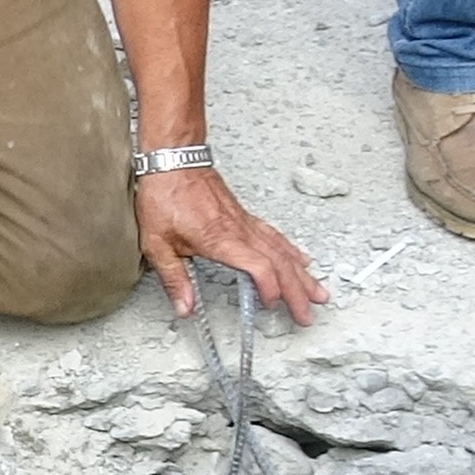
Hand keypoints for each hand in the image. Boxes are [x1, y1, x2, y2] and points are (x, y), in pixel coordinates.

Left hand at [135, 165, 322, 326]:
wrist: (173, 161)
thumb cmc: (165, 196)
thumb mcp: (157, 244)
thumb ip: (174, 278)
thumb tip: (184, 307)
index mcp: (220, 240)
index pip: (258, 266)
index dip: (269, 288)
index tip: (271, 305)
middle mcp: (239, 231)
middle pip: (279, 263)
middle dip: (297, 291)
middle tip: (307, 313)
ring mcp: (245, 223)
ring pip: (283, 250)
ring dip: (302, 275)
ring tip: (317, 293)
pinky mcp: (245, 217)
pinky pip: (276, 237)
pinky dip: (292, 252)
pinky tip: (301, 261)